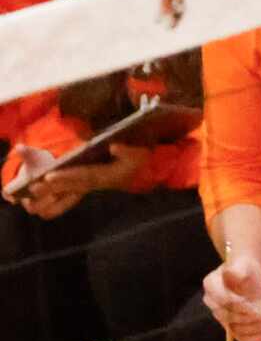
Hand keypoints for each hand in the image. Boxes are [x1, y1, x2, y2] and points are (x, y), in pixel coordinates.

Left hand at [8, 144, 145, 218]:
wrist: (145, 169)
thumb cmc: (140, 158)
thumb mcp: (139, 153)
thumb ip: (127, 150)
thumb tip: (113, 145)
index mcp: (108, 175)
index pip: (85, 175)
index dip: (68, 176)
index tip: (50, 176)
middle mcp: (98, 182)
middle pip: (74, 184)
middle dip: (55, 185)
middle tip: (35, 186)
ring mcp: (94, 184)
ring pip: (71, 189)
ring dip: (54, 190)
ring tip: (35, 191)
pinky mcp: (91, 183)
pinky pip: (73, 191)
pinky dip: (59, 193)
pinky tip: (45, 194)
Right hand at [205, 252, 260, 340]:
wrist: (247, 274)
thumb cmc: (243, 267)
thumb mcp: (242, 263)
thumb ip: (237, 269)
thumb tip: (234, 274)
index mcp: (211, 285)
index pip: (222, 299)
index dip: (237, 304)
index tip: (253, 303)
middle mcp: (213, 302)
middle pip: (227, 316)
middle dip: (246, 317)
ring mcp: (223, 315)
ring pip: (235, 329)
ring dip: (254, 329)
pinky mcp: (233, 323)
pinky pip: (240, 336)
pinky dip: (252, 339)